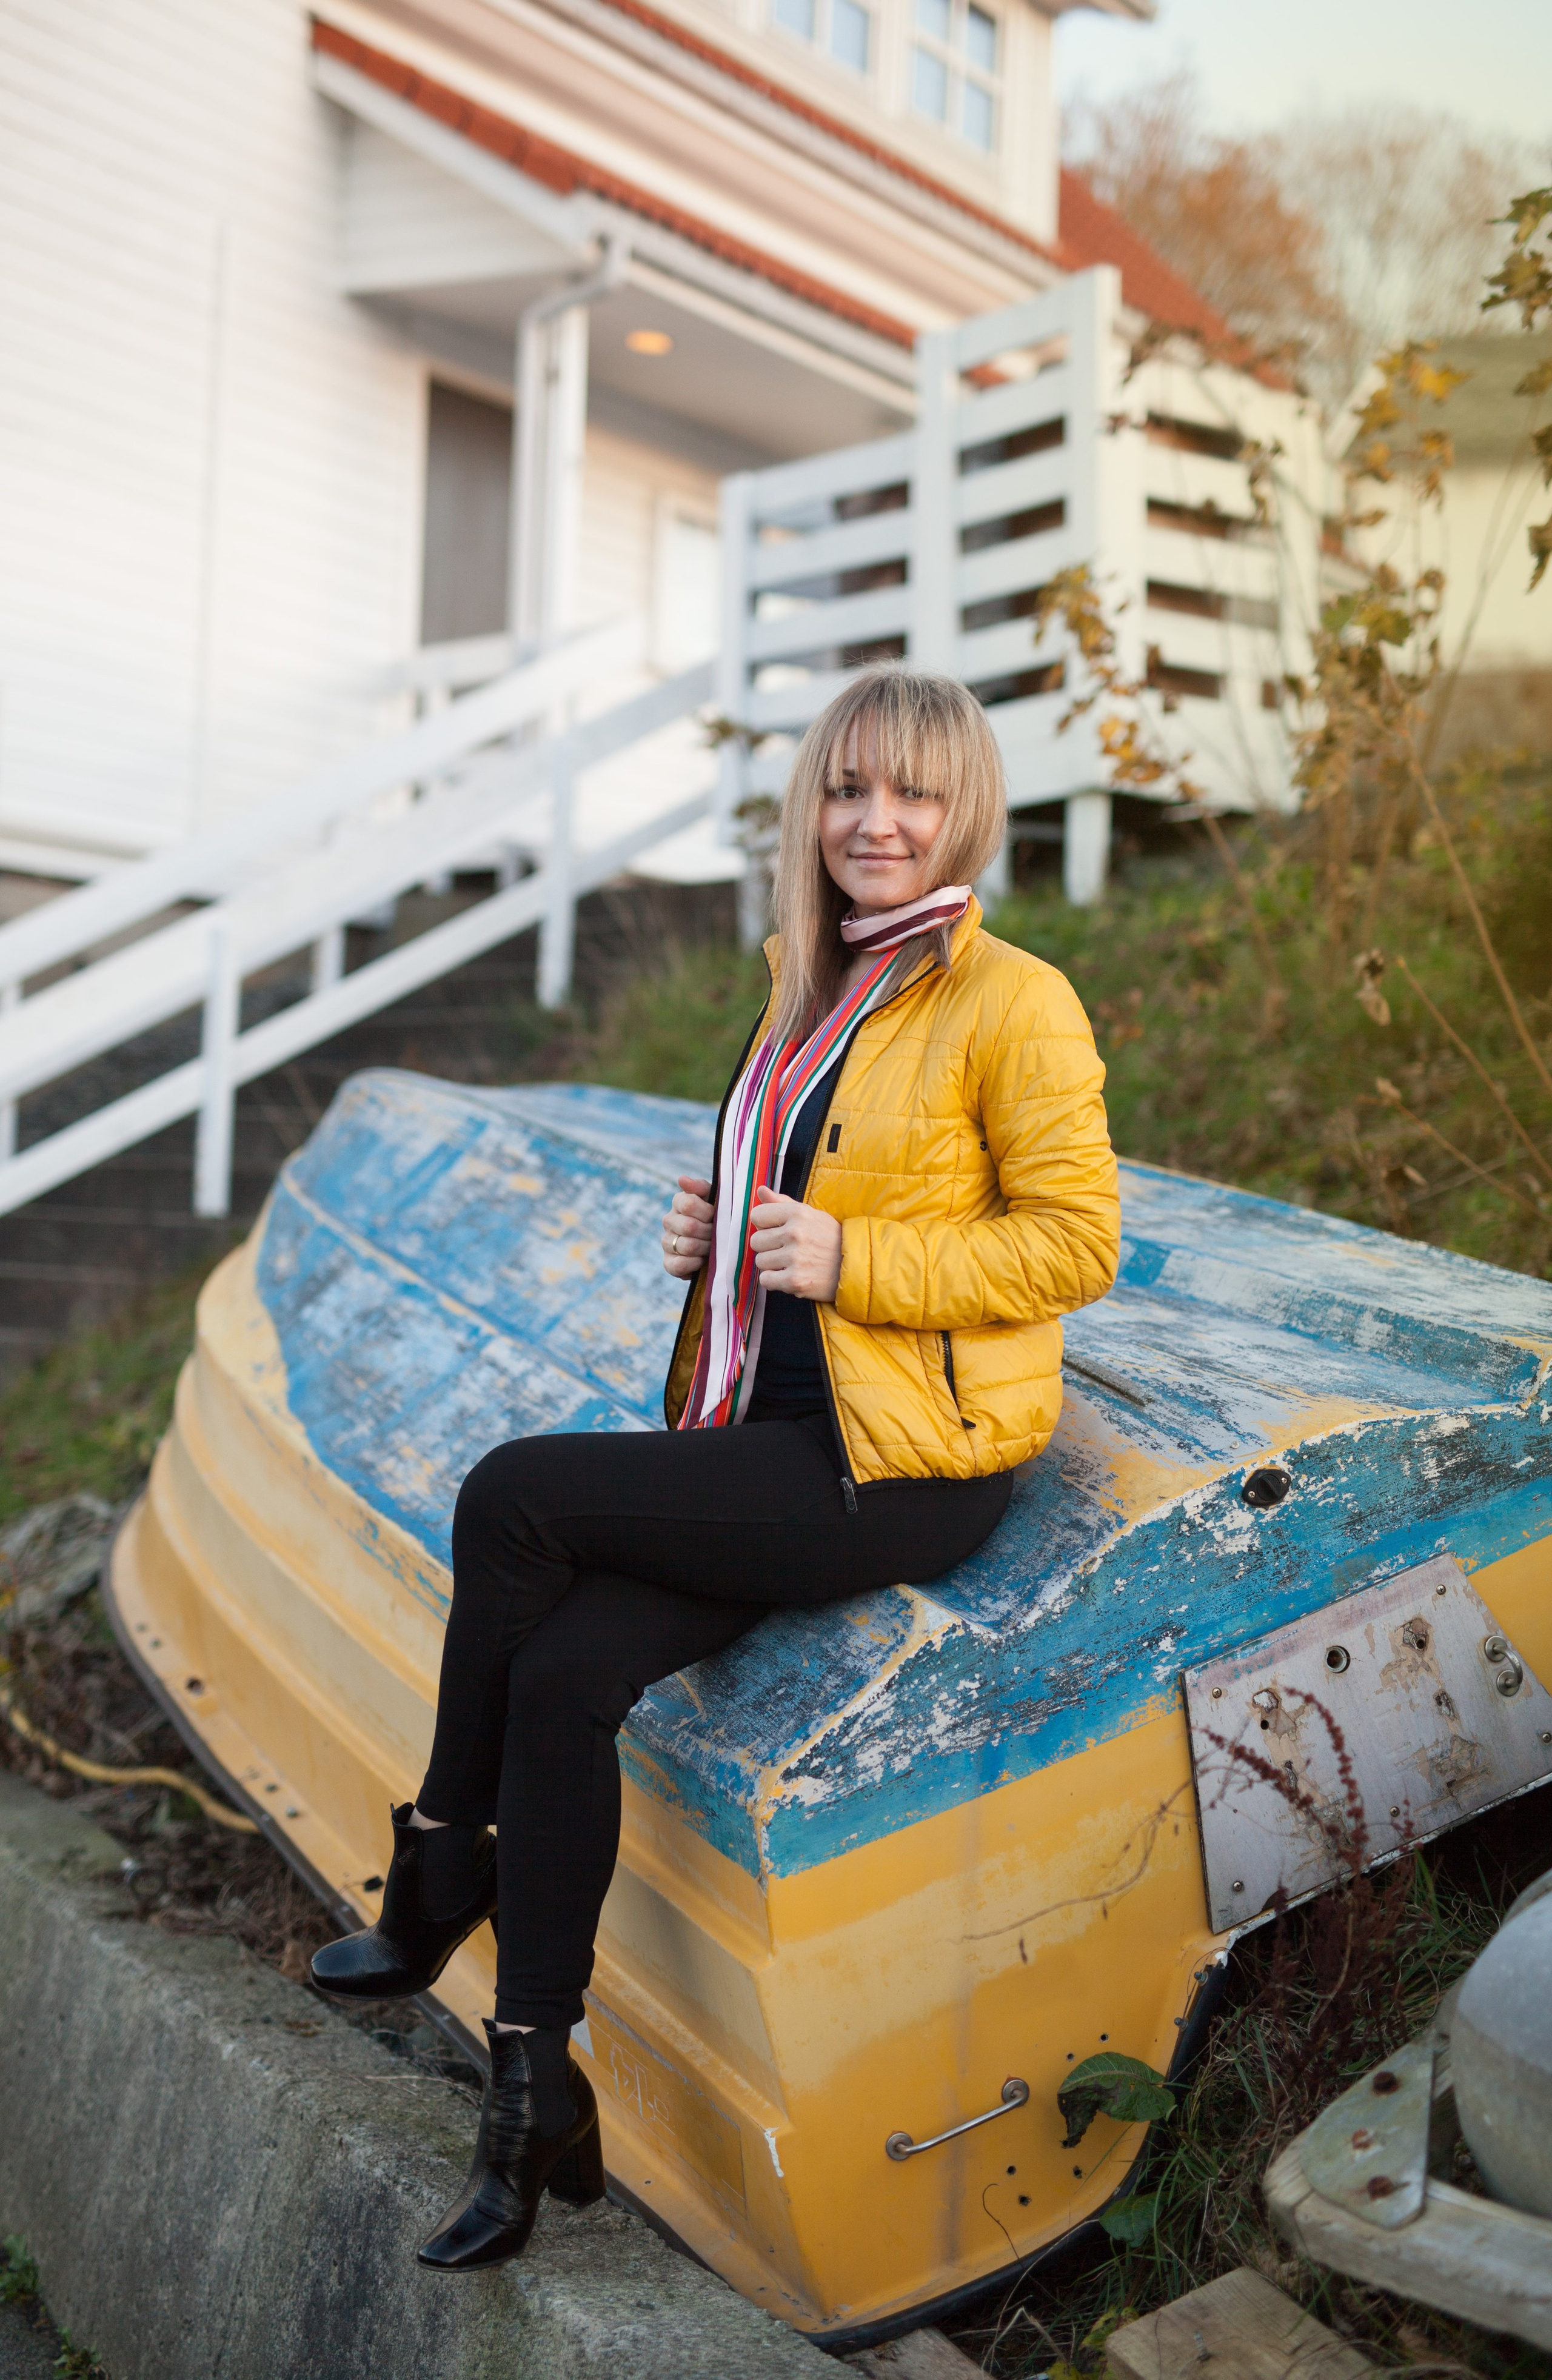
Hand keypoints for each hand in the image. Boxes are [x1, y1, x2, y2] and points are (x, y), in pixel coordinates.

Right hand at [662, 1176, 712, 1278]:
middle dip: (710, 1232)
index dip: (707, 1212)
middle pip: (689, 1226)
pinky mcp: (668, 1262)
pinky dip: (695, 1264)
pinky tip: (703, 1260)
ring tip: (713, 1247)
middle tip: (718, 1234)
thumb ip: (700, 1187)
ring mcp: (666, 1242)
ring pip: (688, 1246)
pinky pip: (679, 1265)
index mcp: (679, 1202)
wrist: (720, 1244)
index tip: (715, 1215)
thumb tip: (681, 1179)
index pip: (689, 1204)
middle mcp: (669, 1221)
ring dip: (706, 1248)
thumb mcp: (714, 1198)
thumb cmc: (718, 1217)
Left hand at [749, 1187, 842, 1301]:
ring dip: (772, 1264)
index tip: (777, 1231)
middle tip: (786, 1250)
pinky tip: (789, 1275)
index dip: (764, 1225)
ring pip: (760, 1261)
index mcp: (797, 1213)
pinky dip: (774, 1280)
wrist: (855, 1267)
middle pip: (756, 1241)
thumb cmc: (830, 1239)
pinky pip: (765, 1280)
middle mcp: (795, 1233)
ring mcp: (795, 1258)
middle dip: (768, 1247)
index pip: (757, 1215)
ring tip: (791, 1263)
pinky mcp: (795, 1280)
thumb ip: (782, 1203)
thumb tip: (760, 1191)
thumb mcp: (811, 1215)